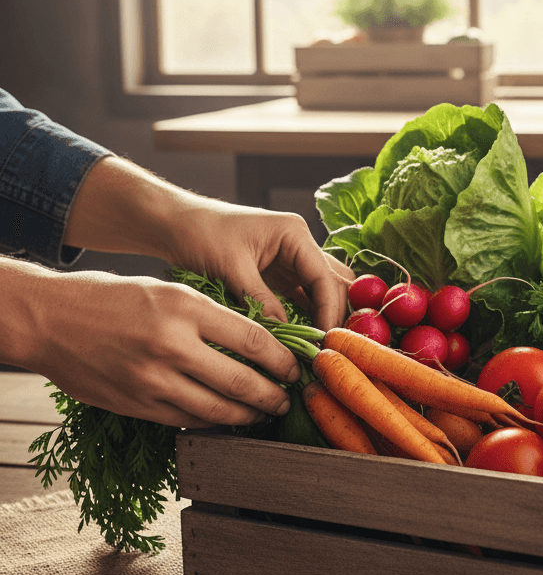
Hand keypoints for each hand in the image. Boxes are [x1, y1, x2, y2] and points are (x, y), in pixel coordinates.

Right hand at [5, 263, 301, 427]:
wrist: (49, 319)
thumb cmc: (114, 297)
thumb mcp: (169, 289)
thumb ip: (212, 315)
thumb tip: (260, 341)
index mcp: (186, 307)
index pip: (255, 340)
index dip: (284, 360)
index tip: (296, 367)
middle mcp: (172, 345)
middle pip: (243, 381)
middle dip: (274, 395)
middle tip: (289, 398)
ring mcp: (152, 379)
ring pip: (218, 409)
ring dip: (249, 416)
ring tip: (265, 414)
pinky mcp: (136, 404)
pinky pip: (187, 420)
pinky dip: (213, 422)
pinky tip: (227, 419)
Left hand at [165, 201, 354, 331]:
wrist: (175, 225)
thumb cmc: (200, 235)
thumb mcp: (231, 269)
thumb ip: (260, 301)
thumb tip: (284, 339)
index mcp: (295, 234)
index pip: (326, 278)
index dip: (328, 312)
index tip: (323, 343)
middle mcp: (301, 246)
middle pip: (336, 284)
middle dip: (335, 316)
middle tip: (327, 349)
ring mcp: (293, 262)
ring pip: (324, 293)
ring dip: (323, 319)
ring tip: (317, 349)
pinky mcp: (280, 277)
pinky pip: (304, 300)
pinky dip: (306, 319)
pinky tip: (302, 341)